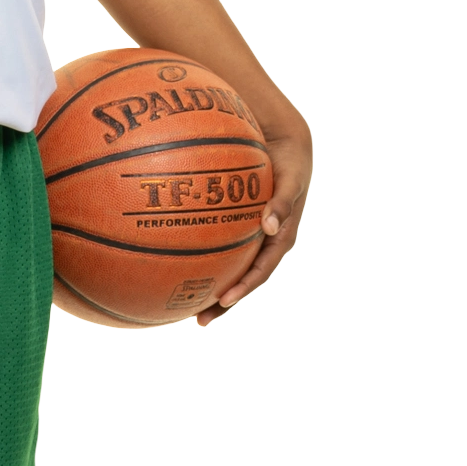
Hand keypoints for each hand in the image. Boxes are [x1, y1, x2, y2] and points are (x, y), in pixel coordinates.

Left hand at [197, 122, 312, 326]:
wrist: (286, 145)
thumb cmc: (290, 162)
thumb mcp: (292, 179)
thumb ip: (283, 201)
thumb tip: (270, 226)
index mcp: (281, 240)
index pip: (262, 272)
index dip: (244, 288)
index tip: (224, 301)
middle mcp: (265, 244)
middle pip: (243, 280)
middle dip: (223, 303)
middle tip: (200, 321)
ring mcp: (253, 238)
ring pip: (230, 268)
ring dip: (210, 287)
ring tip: (184, 305)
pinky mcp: (240, 226)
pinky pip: (218, 243)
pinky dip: (201, 255)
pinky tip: (174, 260)